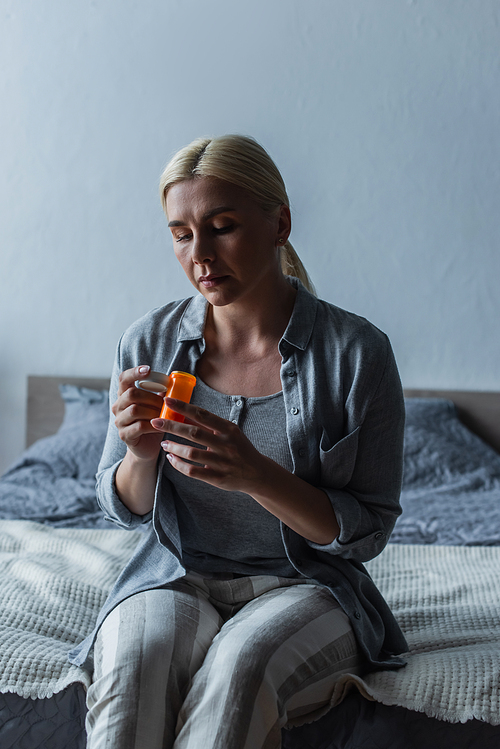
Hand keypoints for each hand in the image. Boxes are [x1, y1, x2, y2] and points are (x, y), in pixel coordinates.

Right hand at [112, 365, 164, 461]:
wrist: (147, 446)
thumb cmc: (153, 422)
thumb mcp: (156, 405)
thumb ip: (161, 393)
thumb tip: (174, 381)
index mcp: (124, 395)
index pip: (124, 378)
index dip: (134, 372)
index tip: (148, 369)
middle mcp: (118, 406)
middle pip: (131, 394)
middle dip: (152, 397)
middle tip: (165, 403)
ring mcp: (120, 421)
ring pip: (135, 410)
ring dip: (153, 411)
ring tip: (165, 415)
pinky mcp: (125, 435)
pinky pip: (139, 426)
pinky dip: (154, 425)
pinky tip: (162, 426)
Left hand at [150, 398, 266, 493]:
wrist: (257, 474)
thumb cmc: (239, 449)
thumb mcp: (231, 433)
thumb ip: (210, 425)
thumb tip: (185, 412)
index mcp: (229, 429)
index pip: (203, 415)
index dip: (184, 407)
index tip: (168, 400)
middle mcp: (226, 445)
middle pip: (194, 433)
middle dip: (172, 426)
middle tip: (155, 422)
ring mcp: (222, 462)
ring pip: (191, 453)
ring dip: (174, 447)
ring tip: (163, 443)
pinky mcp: (218, 478)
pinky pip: (193, 471)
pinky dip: (179, 464)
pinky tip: (171, 458)